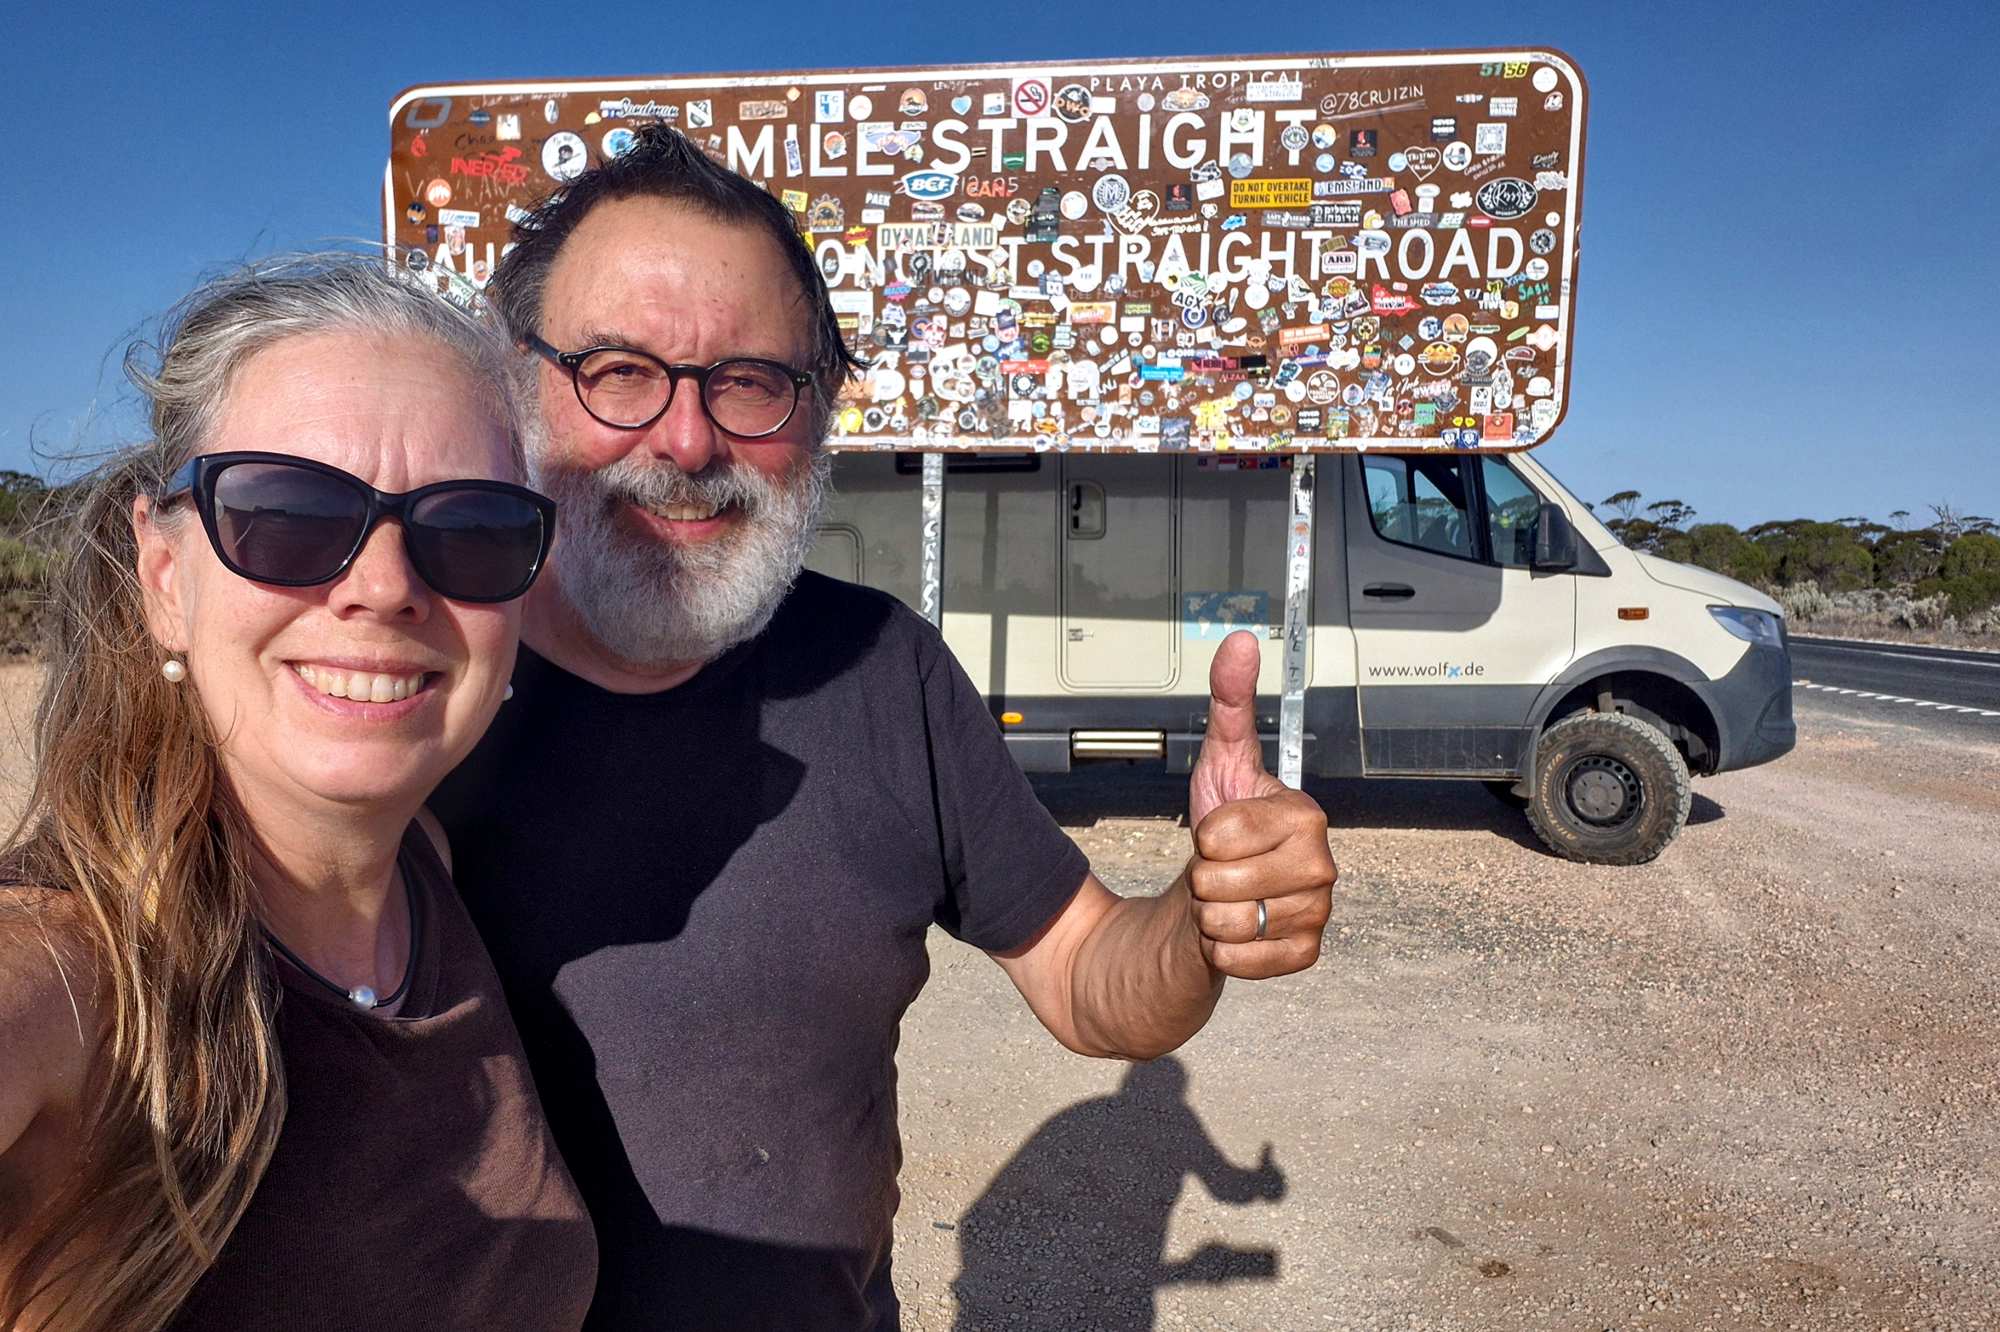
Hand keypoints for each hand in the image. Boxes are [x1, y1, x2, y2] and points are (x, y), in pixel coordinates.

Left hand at [1185, 630, 1335, 978]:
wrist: (1224, 892)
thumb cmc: (1225, 828)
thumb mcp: (1220, 760)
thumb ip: (1230, 701)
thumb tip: (1240, 642)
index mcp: (1305, 816)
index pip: (1218, 836)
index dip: (1202, 838)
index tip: (1218, 833)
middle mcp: (1321, 865)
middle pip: (1220, 882)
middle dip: (1203, 878)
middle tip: (1222, 868)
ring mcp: (1317, 912)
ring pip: (1227, 923)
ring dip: (1210, 915)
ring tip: (1229, 897)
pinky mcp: (1305, 954)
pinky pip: (1239, 961)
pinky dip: (1223, 951)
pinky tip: (1236, 932)